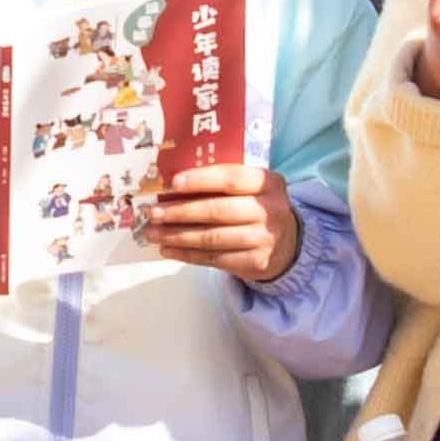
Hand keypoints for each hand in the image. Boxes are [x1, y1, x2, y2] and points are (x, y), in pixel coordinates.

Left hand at [143, 156, 304, 284]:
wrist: (286, 242)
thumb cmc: (256, 207)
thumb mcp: (252, 187)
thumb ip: (222, 182)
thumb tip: (173, 186)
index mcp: (268, 182)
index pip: (232, 178)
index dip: (201, 180)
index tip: (173, 183)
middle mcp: (270, 210)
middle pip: (218, 210)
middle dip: (180, 212)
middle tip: (153, 213)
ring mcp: (264, 238)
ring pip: (212, 238)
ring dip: (177, 236)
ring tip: (153, 232)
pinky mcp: (255, 262)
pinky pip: (214, 258)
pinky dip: (187, 254)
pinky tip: (168, 249)